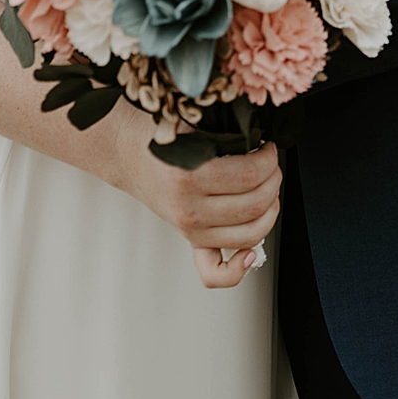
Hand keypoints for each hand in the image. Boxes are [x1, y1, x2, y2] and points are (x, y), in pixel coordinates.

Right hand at [109, 109, 281, 288]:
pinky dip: (239, 268)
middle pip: (254, 204)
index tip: (269, 149)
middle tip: (271, 164)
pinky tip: (251, 252)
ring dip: (270, 211)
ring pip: (249, 234)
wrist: (124, 152)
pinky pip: (216, 271)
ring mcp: (190, 229)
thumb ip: (222, 134)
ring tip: (268, 190)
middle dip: (273, 180)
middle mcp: (189, 208)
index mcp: (186, 176)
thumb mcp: (188, 127)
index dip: (268, 160)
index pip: (248, 176)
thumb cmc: (155, 138)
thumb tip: (258, 142)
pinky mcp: (191, 239)